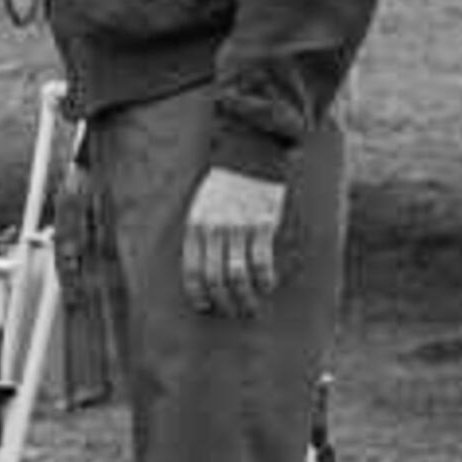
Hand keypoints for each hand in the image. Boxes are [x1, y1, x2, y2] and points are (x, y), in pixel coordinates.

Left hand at [180, 163, 284, 316]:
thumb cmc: (226, 180)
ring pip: (238, 276)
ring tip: (252, 308)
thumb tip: (204, 266)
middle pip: (215, 279)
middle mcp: (214, 228)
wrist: (249, 149)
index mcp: (196, 224)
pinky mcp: (262, 222)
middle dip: (224, 303)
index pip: (192, 270)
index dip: (199, 294)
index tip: (207, 307)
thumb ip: (202, 230)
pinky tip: (268, 285)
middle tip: (235, 312)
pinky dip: (265, 280)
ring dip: (246, 299)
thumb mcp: (202, 202)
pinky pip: (262, 262)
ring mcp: (239, 226)